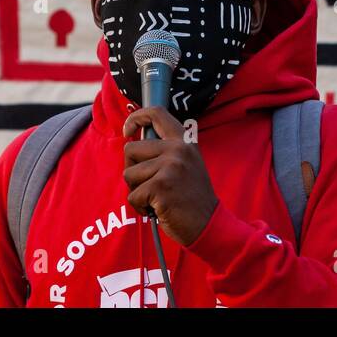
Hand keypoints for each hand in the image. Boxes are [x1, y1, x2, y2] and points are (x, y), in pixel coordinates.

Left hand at [122, 106, 218, 245]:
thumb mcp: (187, 163)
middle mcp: (178, 149)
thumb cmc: (191, 196)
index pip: (157, 113)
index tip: (128, 131)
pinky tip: (157, 209)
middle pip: (130, 149)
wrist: (208, 223)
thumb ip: (166, 149)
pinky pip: (132, 195)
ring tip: (157, 198)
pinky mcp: (160, 186)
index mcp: (184, 140)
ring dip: (137, 191)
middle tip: (149, 185)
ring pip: (128, 174)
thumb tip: (132, 139)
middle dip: (132, 170)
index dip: (136, 118)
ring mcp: (170, 167)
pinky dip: (140, 206)